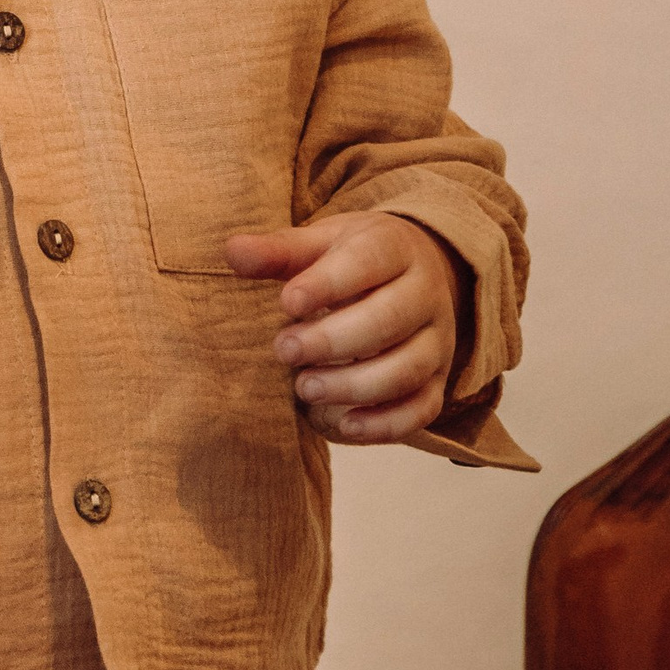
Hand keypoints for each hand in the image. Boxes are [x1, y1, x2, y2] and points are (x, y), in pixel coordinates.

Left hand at [224, 213, 462, 443]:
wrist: (408, 275)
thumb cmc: (351, 260)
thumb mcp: (318, 244)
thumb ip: (279, 252)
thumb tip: (233, 251)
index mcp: (395, 248)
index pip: (370, 261)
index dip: (329, 283)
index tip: (287, 302)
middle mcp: (425, 295)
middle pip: (391, 319)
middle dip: (334, 340)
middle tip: (283, 350)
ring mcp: (435, 341)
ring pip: (408, 368)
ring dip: (354, 385)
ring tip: (304, 388)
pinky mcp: (436, 382)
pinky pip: (422, 409)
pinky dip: (387, 424)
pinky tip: (345, 426)